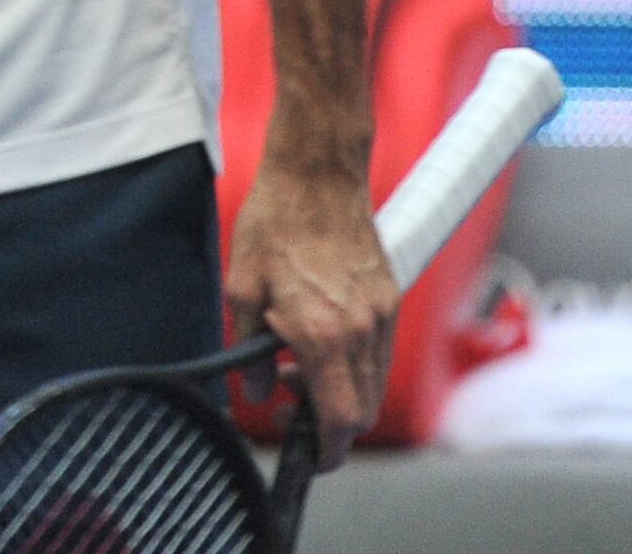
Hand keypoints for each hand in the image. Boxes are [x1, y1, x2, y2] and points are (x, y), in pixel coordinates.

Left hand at [225, 157, 400, 462]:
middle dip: (331, 424)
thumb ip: (248, 349)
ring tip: (297, 366)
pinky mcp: (390, 298)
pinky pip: (380, 352)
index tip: (310, 457)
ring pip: (373, 383)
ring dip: (343, 392)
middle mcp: (361, 331)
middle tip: (292, 404)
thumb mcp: (241, 288)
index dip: (325, 449)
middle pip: (361, 410)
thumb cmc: (274, 223)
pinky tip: (320, 340)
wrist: (318, 175)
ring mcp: (382, 315)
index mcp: (322, 333)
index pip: (339, 418)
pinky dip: (356, 364)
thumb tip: (257, 391)